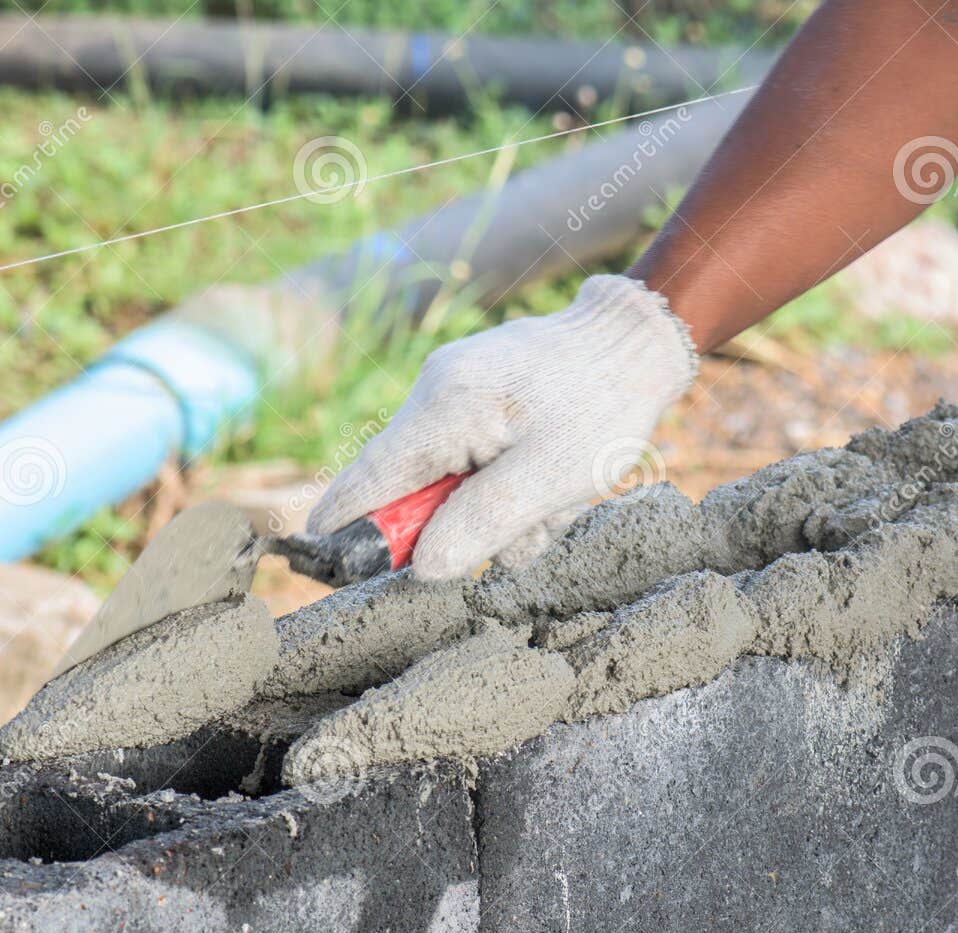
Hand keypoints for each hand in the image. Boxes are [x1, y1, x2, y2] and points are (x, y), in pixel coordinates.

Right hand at [307, 274, 696, 579]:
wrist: (638, 338)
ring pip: (448, 478)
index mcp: (444, 410)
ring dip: (494, 508)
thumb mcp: (550, 479)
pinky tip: (549, 480)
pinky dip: (504, 483)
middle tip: (524, 530)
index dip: (344, 528)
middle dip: (458, 524)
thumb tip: (421, 569)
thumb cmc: (601, 406)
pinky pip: (471, 457)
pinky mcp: (477, 393)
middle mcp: (436, 392)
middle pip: (409, 485)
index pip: (369, 480)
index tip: (319, 562)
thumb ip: (481, 524)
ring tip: (554, 503)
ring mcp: (454, 387)